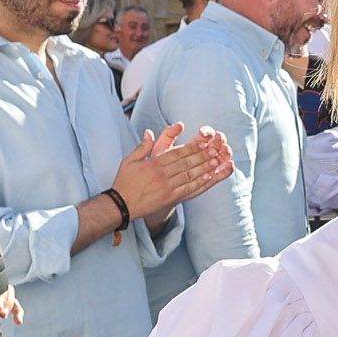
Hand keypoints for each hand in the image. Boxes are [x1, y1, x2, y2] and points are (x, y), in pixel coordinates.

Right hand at [114, 122, 233, 219]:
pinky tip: (208, 177)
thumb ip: (142, 147)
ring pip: (189, 175)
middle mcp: (161, 174)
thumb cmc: (125, 182)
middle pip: (186, 163)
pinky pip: (187, 189)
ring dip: (204, 168)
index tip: (203, 143)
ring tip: (216, 161)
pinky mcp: (169, 198)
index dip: (191, 148)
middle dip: (202, 156)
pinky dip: (199, 183)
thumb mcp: (129, 161)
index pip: (176, 153)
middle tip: (215, 150)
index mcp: (153, 163)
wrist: (121, 205)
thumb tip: (149, 132)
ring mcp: (166, 187)